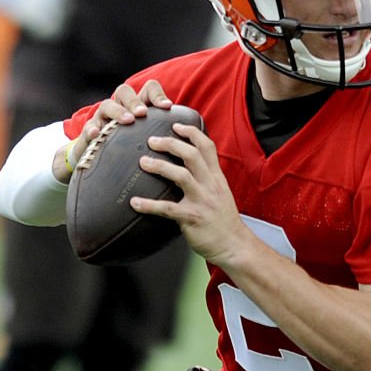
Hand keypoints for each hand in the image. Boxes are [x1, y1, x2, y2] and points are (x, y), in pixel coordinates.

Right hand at [53, 80, 172, 181]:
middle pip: (125, 91)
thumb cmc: (132, 150)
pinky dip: (92, 129)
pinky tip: (96, 135)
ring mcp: (102, 119)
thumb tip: (197, 140)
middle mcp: (120, 108)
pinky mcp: (89, 133)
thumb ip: (168, 137)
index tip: (167, 107)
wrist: (100, 162)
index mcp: (138, 107)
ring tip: (128, 121)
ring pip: (107, 105)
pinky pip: (88, 127)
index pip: (148, 89)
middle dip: (135, 101)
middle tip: (143, 113)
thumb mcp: (150, 141)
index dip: (157, 95)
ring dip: (118, 111)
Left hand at [130, 122, 252, 264]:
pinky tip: (135, 203)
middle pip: (191, 155)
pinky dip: (149, 205)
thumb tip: (190, 168)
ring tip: (143, 162)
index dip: (191, 133)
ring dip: (159, 166)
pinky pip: (167, 208)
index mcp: (217, 178)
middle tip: (152, 141)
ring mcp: (202, 201)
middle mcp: (210, 185)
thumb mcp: (221, 193)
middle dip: (170, 144)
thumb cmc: (224, 221)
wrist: (235, 245)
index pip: (207, 147)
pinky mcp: (192, 218)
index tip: (176, 125)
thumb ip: (207, 179)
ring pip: (180, 176)